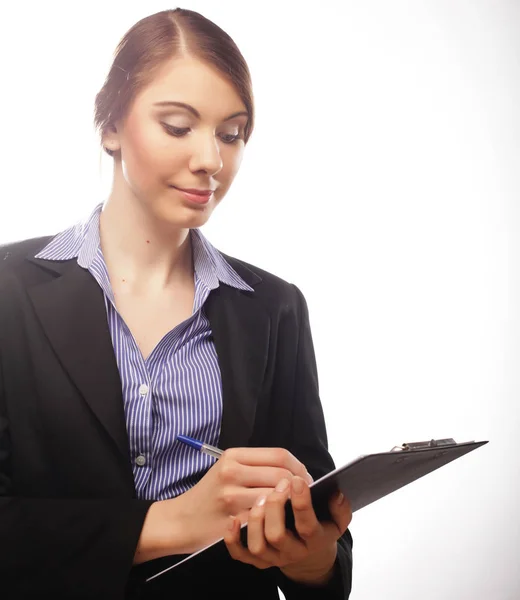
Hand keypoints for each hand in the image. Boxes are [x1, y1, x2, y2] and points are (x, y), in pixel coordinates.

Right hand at [168, 448, 312, 553]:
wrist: (181, 520)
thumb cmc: (210, 493)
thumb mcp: (227, 468)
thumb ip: (256, 465)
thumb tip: (292, 471)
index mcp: (233, 456)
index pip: (279, 455)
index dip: (298, 467)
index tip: (305, 478)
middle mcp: (231, 472)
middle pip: (281, 475)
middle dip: (299, 486)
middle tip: (305, 495)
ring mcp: (231, 497)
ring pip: (276, 497)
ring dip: (289, 504)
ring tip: (294, 508)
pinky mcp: (231, 521)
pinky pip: (264, 519)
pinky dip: (275, 520)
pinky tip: (278, 522)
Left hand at [223, 476, 351, 585]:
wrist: (308, 556)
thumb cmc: (319, 529)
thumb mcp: (336, 522)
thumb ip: (340, 508)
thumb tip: (336, 493)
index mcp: (314, 541)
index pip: (307, 525)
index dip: (302, 502)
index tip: (297, 480)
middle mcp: (292, 551)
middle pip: (278, 536)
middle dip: (275, 506)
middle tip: (278, 484)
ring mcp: (272, 557)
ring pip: (258, 546)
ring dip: (256, 519)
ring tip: (260, 497)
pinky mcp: (256, 559)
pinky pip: (241, 554)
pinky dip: (234, 539)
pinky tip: (233, 519)